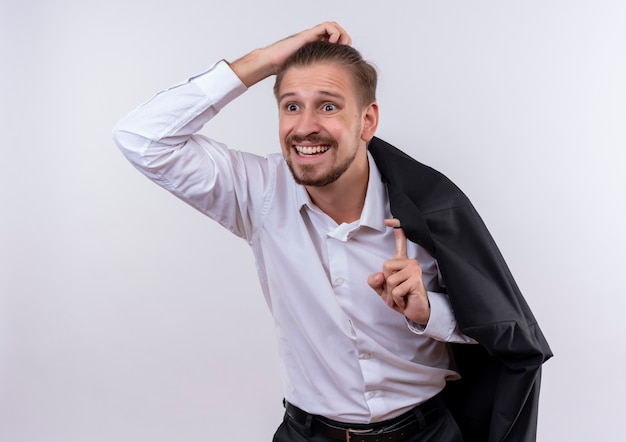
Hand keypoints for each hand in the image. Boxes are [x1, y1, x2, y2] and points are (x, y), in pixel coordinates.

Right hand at [231, 22, 350, 86]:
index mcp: (317, 50)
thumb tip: (325, 99)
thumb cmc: (285, 71)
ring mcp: (313, 36)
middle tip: (347, 51)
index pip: (337, 43)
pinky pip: (328, 26)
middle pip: (338, 33)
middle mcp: (316, 41)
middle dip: (345, 40)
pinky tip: (333, 43)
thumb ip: (316, 81)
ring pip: (334, 27)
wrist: (273, 62)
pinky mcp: (309, 34)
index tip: (346, 58)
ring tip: (342, 46)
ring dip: (341, 35)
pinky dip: (334, 33)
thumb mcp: (307, 77)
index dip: (344, 48)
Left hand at [367, 218, 430, 324]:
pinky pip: (395, 290)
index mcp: (401, 262)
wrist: (415, 313)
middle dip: (386, 284)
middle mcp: (409, 262)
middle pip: (385, 267)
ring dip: (391, 294)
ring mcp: (414, 269)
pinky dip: (397, 300)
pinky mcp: (416, 279)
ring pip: (389, 280)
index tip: (390, 220)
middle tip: (396, 292)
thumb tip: (379, 275)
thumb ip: (375, 281)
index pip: (400, 243)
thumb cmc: (401, 298)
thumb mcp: (382, 290)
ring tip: (401, 296)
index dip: (397, 229)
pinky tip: (405, 300)